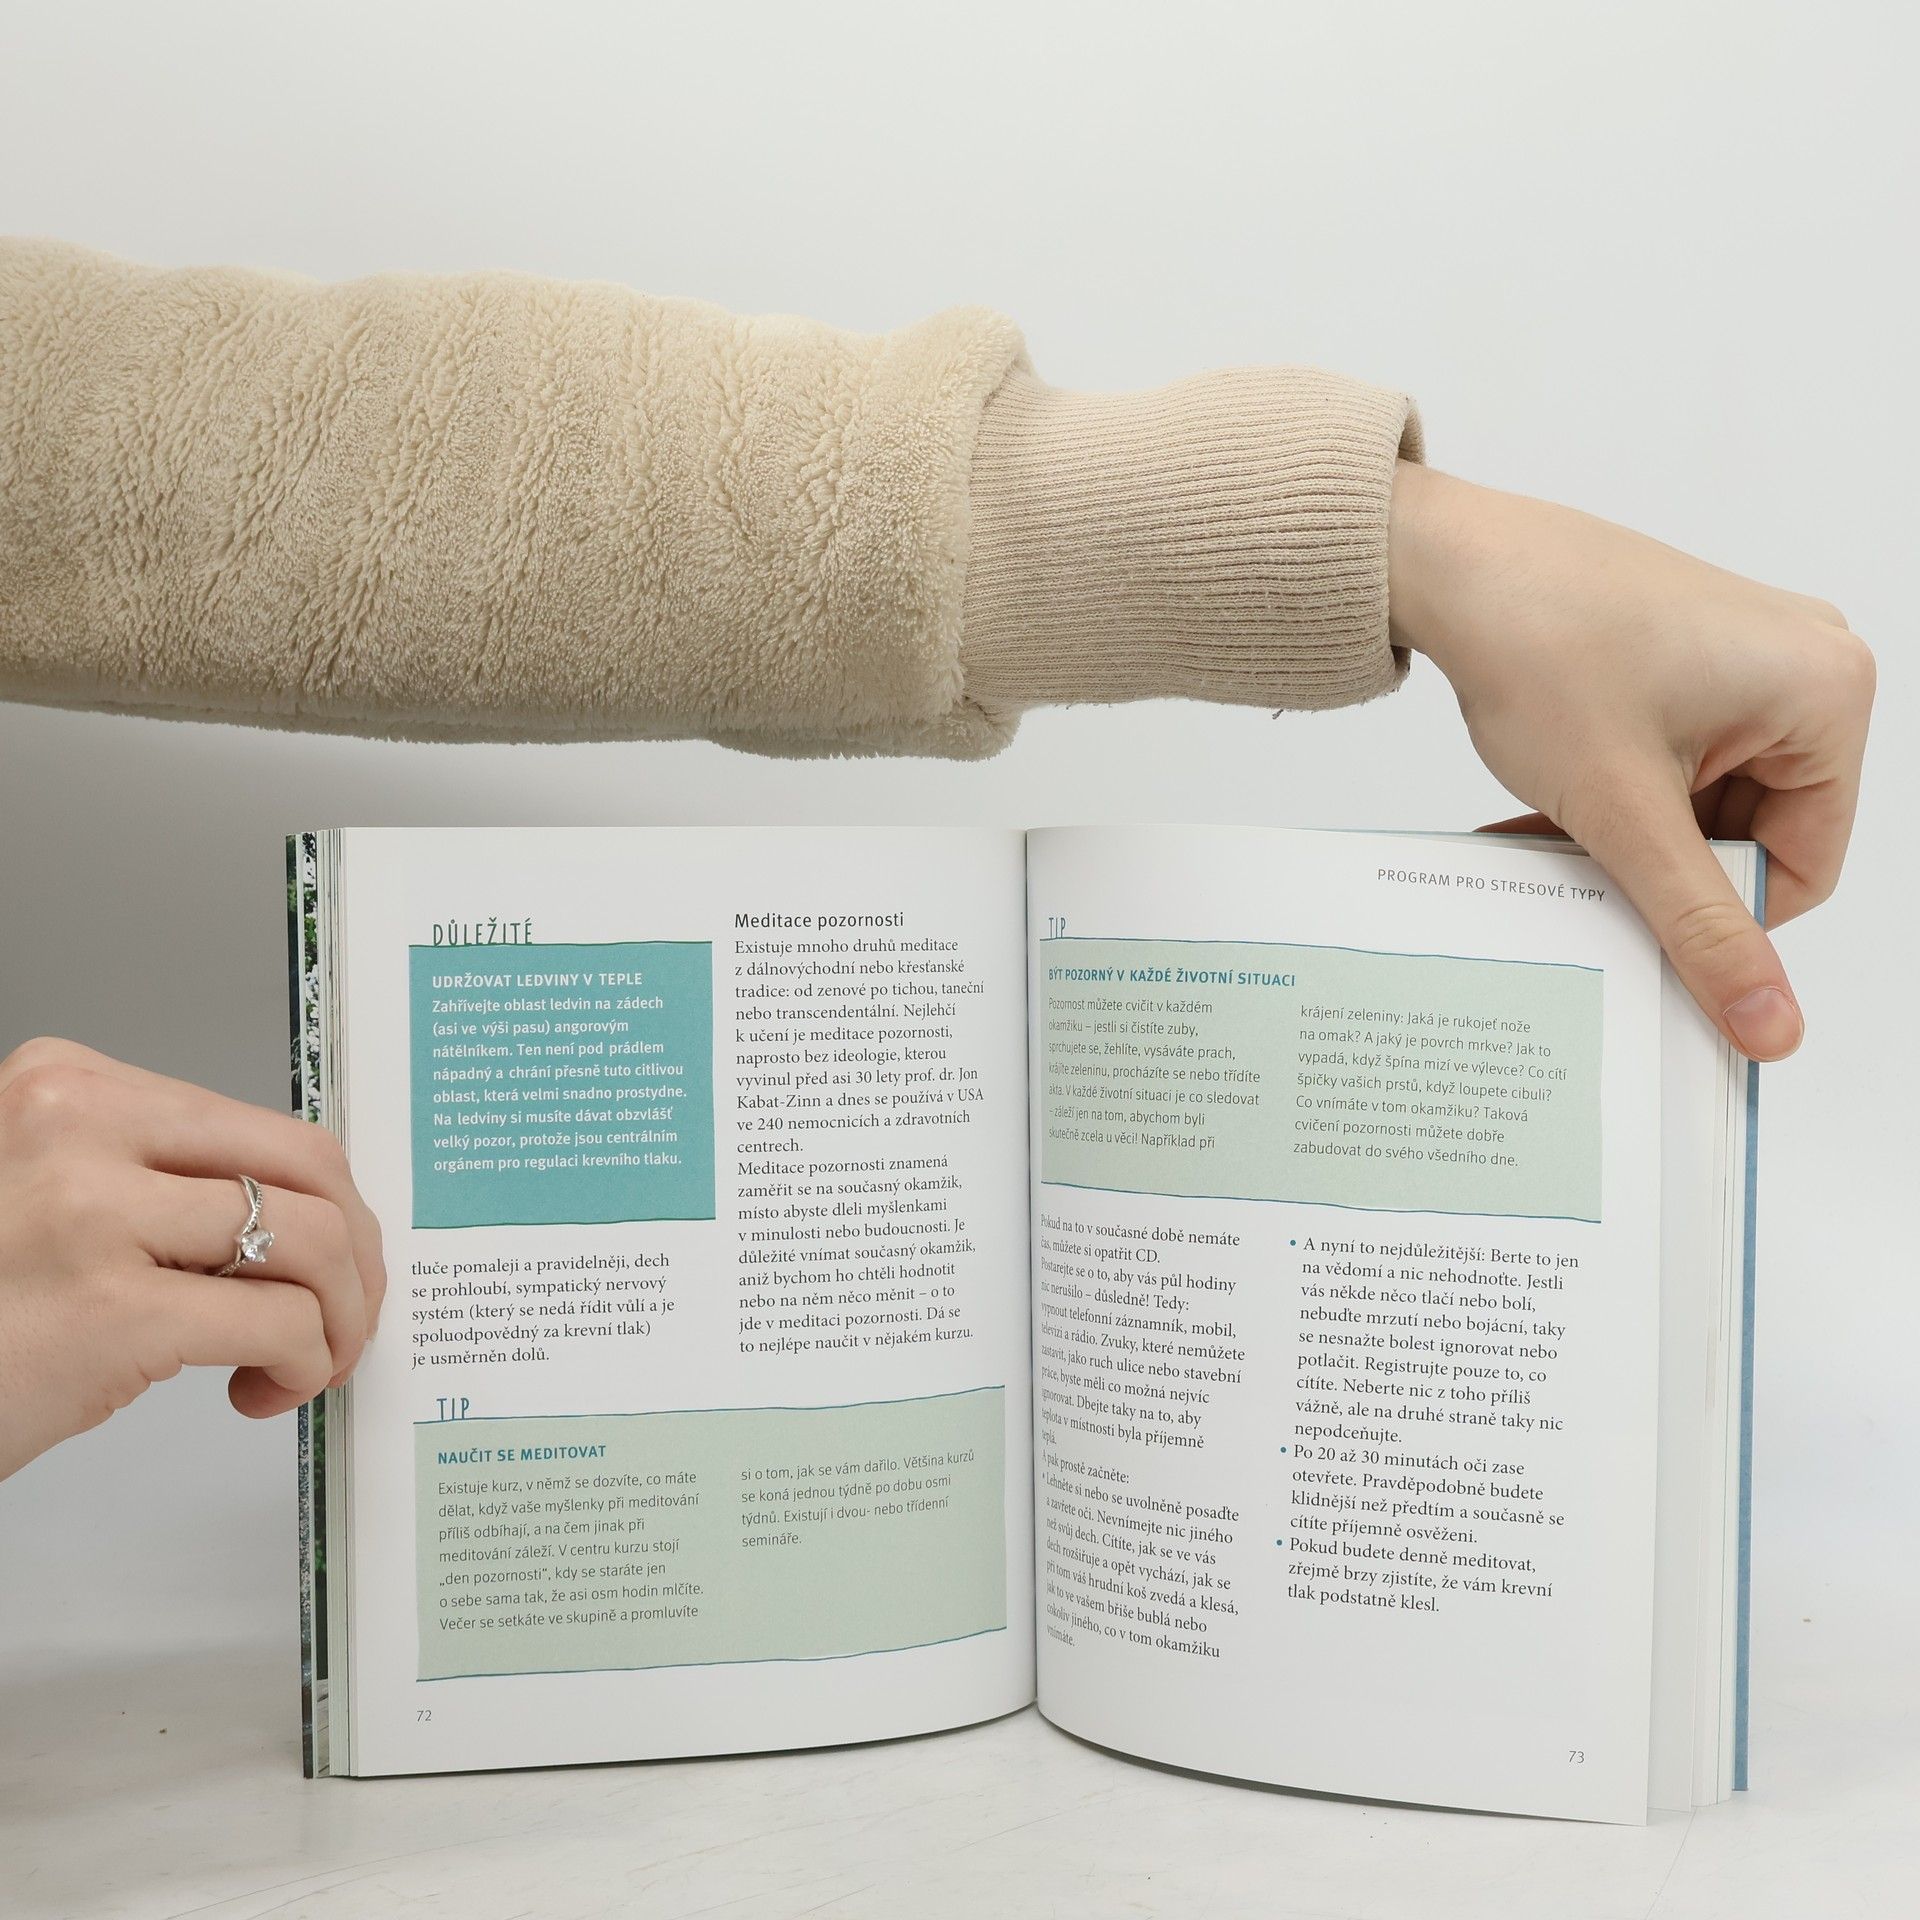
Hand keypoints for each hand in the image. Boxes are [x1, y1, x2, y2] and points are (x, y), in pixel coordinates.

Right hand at [0, 1037, 385, 1480]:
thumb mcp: (61, 1202)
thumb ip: (155, 1183)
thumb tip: (299, 1213)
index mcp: (67, 1086)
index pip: (259, 1126)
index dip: (325, 1200)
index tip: (335, 1259)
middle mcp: (76, 1124)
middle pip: (305, 1166)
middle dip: (356, 1251)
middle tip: (349, 1314)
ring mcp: (91, 1213)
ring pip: (310, 1238)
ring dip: (339, 1316)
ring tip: (307, 1361)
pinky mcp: (111, 1310)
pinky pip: (280, 1321)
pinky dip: (305, 1362)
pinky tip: (262, 1389)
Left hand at [1388, 462, 1873, 1059]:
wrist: (1451, 561)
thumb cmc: (1543, 649)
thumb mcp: (1626, 815)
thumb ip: (1699, 927)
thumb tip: (1770, 1026)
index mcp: (1828, 693)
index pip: (1805, 866)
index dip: (1720, 914)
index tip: (1643, 931)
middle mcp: (1803, 665)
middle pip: (1751, 833)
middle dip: (1660, 868)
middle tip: (1583, 879)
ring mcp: (1742, 657)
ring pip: (1699, 804)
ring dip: (1625, 836)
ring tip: (1551, 835)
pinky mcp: (1684, 658)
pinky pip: (1670, 763)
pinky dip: (1612, 798)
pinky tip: (1544, 813)